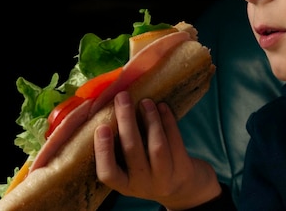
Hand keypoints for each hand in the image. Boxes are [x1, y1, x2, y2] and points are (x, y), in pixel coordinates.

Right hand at [94, 91, 221, 209]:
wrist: (182, 188)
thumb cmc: (148, 170)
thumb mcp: (130, 169)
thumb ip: (119, 148)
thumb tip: (107, 108)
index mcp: (123, 184)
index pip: (108, 173)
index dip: (104, 151)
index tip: (101, 126)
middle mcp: (142, 184)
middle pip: (133, 152)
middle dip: (127, 121)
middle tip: (122, 97)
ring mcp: (165, 178)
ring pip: (157, 147)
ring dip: (150, 120)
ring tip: (145, 101)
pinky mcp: (183, 169)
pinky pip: (176, 142)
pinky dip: (168, 122)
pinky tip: (162, 107)